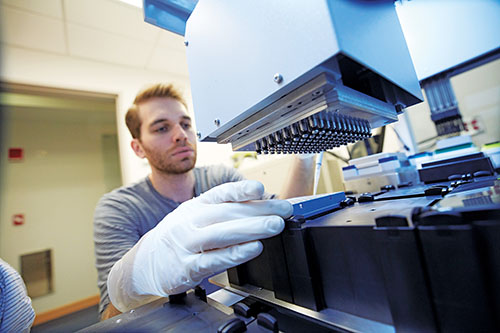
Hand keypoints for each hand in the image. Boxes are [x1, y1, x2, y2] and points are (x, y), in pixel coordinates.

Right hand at [108, 180, 292, 311]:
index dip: (240, 190)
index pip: (220, 194)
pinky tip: (253, 249)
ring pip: (221, 233)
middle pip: (227, 213)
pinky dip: (234, 254)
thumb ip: (222, 211)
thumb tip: (261, 207)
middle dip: (259, 211)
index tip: (260, 188)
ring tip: (274, 226)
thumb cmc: (177, 237)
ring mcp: (187, 244)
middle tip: (283, 211)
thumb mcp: (194, 216)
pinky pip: (212, 260)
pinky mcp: (186, 268)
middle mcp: (190, 222)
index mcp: (195, 206)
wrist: (143, 264)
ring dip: (251, 229)